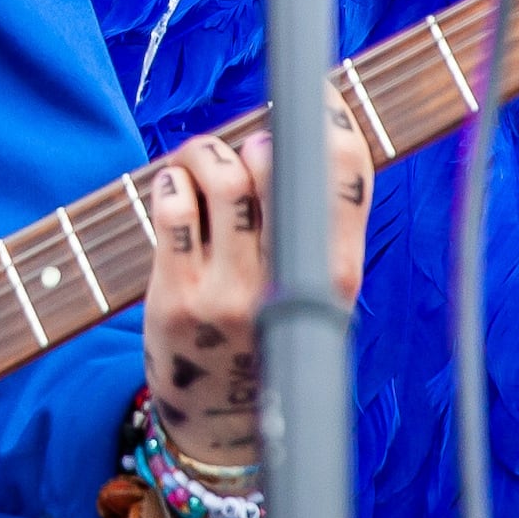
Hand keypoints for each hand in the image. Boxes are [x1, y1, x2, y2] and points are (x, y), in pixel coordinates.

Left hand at [138, 102, 373, 481]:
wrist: (221, 422)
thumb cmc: (267, 331)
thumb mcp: (311, 289)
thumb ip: (311, 220)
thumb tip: (290, 130)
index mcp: (336, 277)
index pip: (348, 179)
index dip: (333, 122)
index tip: (317, 95)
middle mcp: (290, 285)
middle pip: (280, 169)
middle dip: (261, 137)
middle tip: (246, 146)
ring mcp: (231, 294)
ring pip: (222, 180)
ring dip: (205, 152)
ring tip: (199, 159)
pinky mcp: (178, 300)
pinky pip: (172, 211)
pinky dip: (170, 183)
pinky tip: (173, 189)